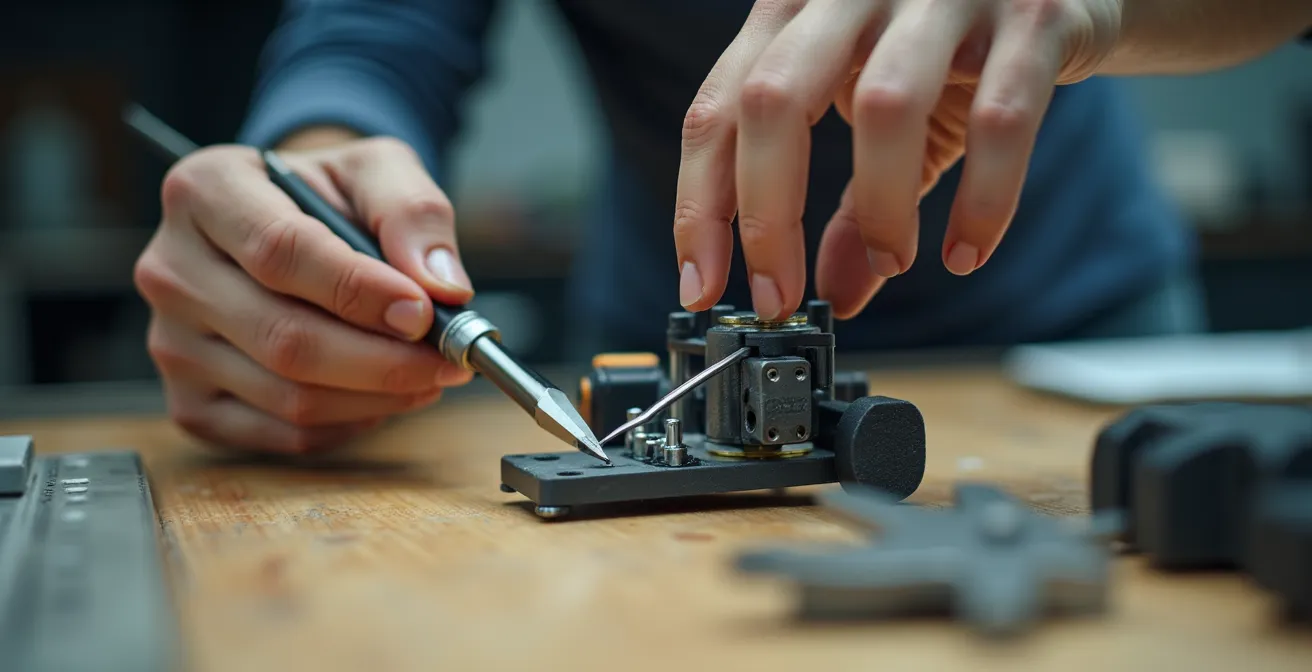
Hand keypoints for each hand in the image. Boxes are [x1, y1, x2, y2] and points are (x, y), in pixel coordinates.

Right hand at [134, 137, 475, 453]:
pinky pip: (282, 435)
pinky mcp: (192, 403)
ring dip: (377, 397)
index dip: (359, 291)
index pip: (280, 252)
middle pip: (285, 338)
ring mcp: (172, 344)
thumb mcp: (379, 168)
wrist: (292, 225)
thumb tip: (442, 287)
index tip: (424, 312)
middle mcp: (171, 269)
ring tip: (428, 374)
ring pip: (288, 396)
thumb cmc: (332, 196)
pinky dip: (348, 424)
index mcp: (205, 191)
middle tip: (447, 359)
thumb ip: (413, 212)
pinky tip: (380, 396)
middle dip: (382, 360)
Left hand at [674, 0, 1121, 318]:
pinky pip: (1000, 120)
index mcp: (796, 7)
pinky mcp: (1033, 12)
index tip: (701, 286)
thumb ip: (854, 208)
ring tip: (893, 264)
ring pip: (886, 106)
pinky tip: (967, 252)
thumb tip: (837, 296)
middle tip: (779, 296)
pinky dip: (982, 200)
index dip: (698, 205)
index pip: (719, 106)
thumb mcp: (883, 119)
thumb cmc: (954, 48)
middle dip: (766, 216)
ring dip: (880, 209)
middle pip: (774, 99)